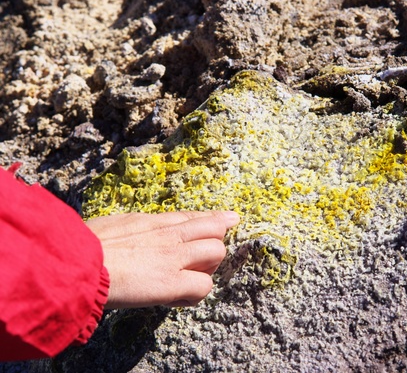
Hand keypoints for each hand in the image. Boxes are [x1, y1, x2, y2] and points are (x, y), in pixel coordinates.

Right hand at [85, 210, 239, 308]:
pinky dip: (196, 294)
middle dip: (213, 244)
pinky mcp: (171, 282)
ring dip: (209, 267)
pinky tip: (179, 298)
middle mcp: (167, 234)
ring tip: (189, 279)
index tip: (227, 219)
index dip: (212, 218)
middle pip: (214, 228)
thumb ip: (128, 230)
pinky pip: (203, 286)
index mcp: (149, 221)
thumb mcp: (109, 227)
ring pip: (217, 252)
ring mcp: (172, 257)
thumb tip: (126, 235)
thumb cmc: (79, 247)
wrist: (72, 263)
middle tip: (198, 261)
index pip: (191, 216)